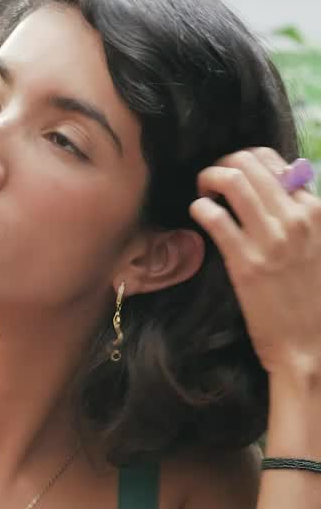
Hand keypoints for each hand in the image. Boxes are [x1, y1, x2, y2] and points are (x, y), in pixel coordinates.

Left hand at [190, 147, 320, 378]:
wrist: (308, 347)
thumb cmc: (311, 301)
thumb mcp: (318, 248)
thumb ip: (301, 217)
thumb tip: (280, 185)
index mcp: (315, 211)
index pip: (274, 161)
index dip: (245, 161)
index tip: (233, 177)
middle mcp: (295, 219)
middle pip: (249, 162)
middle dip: (222, 163)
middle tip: (211, 182)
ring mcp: (271, 241)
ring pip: (232, 180)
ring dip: (209, 177)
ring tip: (203, 192)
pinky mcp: (246, 264)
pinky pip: (215, 218)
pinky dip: (200, 208)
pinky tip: (198, 214)